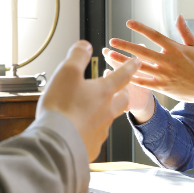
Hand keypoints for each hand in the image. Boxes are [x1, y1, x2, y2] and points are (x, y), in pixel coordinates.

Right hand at [39, 41, 138, 161]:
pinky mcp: (92, 146)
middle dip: (122, 92)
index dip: (129, 66)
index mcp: (103, 92)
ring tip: (90, 110)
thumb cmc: (61, 107)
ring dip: (103, 112)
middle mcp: (107, 111)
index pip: (122, 75)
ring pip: (108, 119)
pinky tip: (79, 131)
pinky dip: (89, 131)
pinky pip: (94, 137)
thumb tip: (85, 45)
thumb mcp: (66, 73)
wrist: (57, 143)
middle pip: (122, 100)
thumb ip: (78, 56)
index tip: (136, 61)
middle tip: (120, 89)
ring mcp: (101, 131)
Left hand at [106, 17, 193, 117]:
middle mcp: (168, 61)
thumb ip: (184, 31)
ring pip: (139, 67)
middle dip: (125, 45)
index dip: (141, 28)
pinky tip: (120, 74)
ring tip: (110, 56)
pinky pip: (144, 83)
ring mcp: (164, 75)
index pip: (154, 35)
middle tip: (112, 41)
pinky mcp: (163, 87)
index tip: (128, 23)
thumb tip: (179, 16)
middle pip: (142, 51)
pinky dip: (132, 79)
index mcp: (175, 49)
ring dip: (123, 61)